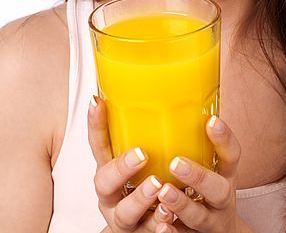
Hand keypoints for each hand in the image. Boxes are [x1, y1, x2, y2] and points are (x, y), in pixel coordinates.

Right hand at [88, 96, 162, 231]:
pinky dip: (158, 227)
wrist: (157, 229)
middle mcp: (112, 196)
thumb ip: (149, 134)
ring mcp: (126, 219)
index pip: (98, 145)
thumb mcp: (144, 159)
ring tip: (158, 185)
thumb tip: (168, 89)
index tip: (97, 102)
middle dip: (120, 167)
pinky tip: (168, 218)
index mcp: (110, 172)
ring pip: (126, 213)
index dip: (95, 125)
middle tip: (142, 154)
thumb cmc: (150, 184)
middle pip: (104, 183)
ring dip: (141, 198)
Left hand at [149, 115, 252, 232]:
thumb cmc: (205, 191)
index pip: (232, 155)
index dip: (225, 139)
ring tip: (163, 191)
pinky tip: (160, 225)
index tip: (211, 120)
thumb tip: (176, 98)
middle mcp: (221, 199)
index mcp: (225, 175)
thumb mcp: (211, 167)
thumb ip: (197, 143)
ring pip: (199, 216)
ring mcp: (209, 222)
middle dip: (199, 176)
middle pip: (219, 189)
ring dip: (181, 204)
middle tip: (176, 162)